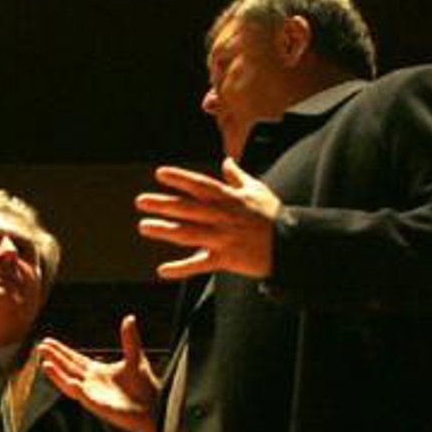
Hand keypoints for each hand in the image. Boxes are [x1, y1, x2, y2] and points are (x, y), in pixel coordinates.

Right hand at [37, 320, 158, 431]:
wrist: (154, 408)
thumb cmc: (145, 387)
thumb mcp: (135, 358)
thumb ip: (130, 339)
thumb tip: (129, 318)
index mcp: (98, 371)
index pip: (74, 359)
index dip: (61, 351)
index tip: (48, 341)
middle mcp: (91, 383)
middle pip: (68, 368)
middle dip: (54, 358)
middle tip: (41, 346)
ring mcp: (93, 395)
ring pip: (70, 383)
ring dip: (58, 374)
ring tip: (45, 363)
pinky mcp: (99, 406)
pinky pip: (85, 397)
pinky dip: (76, 389)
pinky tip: (68, 381)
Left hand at [136, 158, 281, 279]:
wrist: (291, 244)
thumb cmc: (273, 216)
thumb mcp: (257, 190)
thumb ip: (237, 176)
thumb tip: (226, 160)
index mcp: (229, 199)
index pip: (200, 185)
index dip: (180, 178)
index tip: (160, 173)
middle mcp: (223, 217)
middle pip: (189, 208)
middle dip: (164, 204)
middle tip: (141, 201)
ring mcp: (223, 238)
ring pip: (189, 233)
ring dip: (165, 230)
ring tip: (144, 227)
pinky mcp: (225, 259)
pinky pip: (200, 265)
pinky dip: (181, 269)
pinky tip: (162, 271)